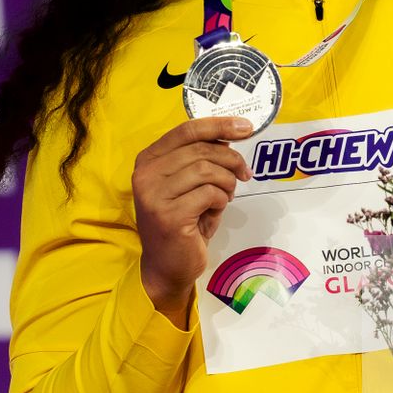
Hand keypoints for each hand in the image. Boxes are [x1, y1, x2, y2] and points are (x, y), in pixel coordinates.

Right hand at [132, 115, 253, 321]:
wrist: (167, 267)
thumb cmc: (183, 224)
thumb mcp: (191, 185)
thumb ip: (202, 160)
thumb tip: (229, 135)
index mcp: (149, 160)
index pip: (186, 130)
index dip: (219, 125)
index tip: (246, 127)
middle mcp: (146, 174)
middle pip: (201, 149)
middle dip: (231, 159)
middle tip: (244, 173)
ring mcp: (154, 195)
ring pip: (207, 169)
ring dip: (227, 182)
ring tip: (227, 195)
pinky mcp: (169, 216)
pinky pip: (209, 194)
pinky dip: (221, 200)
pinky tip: (216, 210)